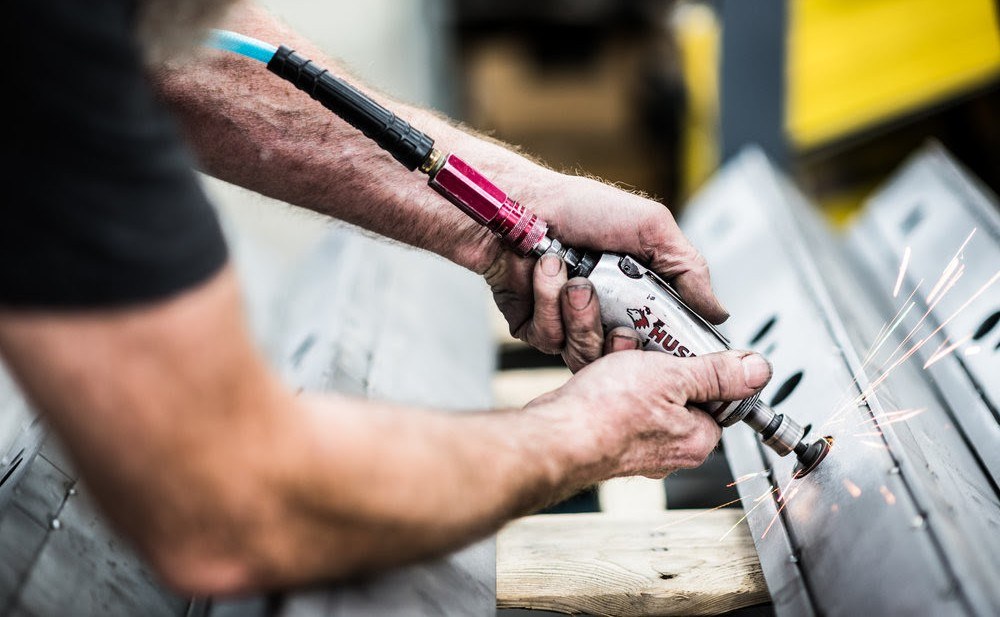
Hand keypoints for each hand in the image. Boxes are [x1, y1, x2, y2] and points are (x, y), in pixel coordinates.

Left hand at [484, 173, 728, 371]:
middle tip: (611, 309)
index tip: (656, 339)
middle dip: (614, 333)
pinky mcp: (533, 326)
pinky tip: (539, 272)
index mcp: (635, 294)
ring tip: (567, 272)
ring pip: (581, 352)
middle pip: (620, 357)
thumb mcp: (651, 228)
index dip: (659, 347)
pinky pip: (546, 339)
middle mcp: (603, 311)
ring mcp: (567, 321)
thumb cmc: (579, 207)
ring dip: (575, 311)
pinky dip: (545, 303)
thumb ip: (688, 270)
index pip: (658, 341)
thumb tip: (719, 312)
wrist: (517, 205)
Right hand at [525, 350, 771, 478]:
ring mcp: (634, 446)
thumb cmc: (606, 414)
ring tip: (617, 358)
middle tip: (645, 353)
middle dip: (659, 363)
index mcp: (696, 440)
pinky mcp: (605, 438)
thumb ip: (718, 374)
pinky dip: (608, 381)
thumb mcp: (674, 376)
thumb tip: (757, 371)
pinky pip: (616, 400)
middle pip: (678, 392)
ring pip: (644, 393)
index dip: (699, 367)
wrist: (554, 434)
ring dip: (631, 367)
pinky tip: (599, 373)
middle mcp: (668, 450)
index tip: (682, 352)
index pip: (717, 398)